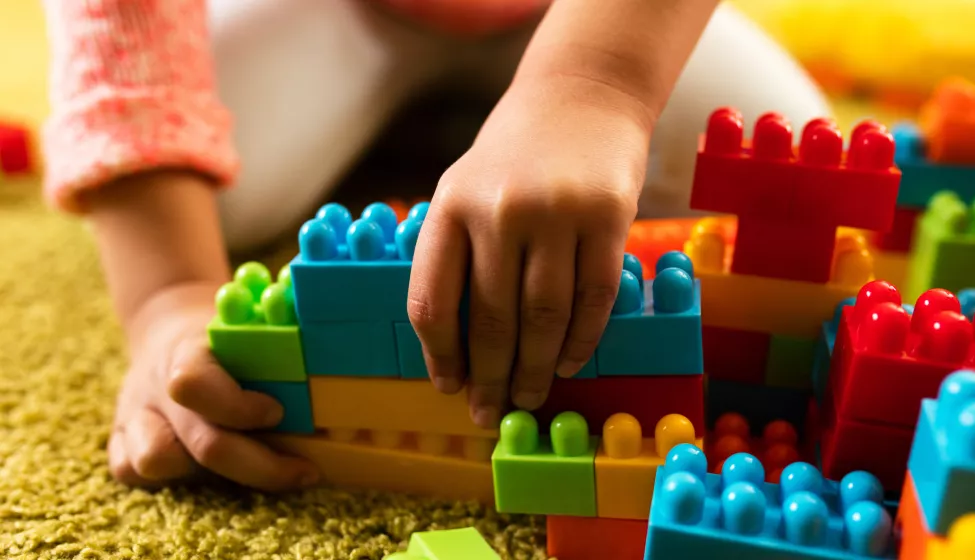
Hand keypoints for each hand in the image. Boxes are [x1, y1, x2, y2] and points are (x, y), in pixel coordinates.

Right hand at [108, 282, 319, 490]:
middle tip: (304, 470)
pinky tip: (212, 471)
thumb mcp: (247, 330)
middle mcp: (155, 388)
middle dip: (260, 465)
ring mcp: (133, 416)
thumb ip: (278, 349)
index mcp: (187, 353)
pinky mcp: (121, 441)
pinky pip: (132, 472)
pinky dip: (174, 479)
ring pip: (152, 462)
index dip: (238, 407)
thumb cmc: (223, 337)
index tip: (279, 413)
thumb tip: (337, 365)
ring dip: (210, 474)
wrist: (166, 330)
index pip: (195, 384)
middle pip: (199, 442)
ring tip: (253, 468)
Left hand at [408, 78, 649, 427]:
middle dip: (490, 377)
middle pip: (491, 320)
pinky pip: (593, 298)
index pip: (433, 302)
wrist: (581, 96)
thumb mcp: (464, 188)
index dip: (440, 355)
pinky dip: (581, 340)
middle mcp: (498, 210)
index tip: (449, 386)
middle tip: (490, 412)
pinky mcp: (608, 216)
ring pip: (542, 317)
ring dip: (535, 369)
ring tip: (529, 398)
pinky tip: (568, 363)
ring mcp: (555, 213)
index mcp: (450, 207)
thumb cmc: (515, 155)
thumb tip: (457, 346)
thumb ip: (456, 254)